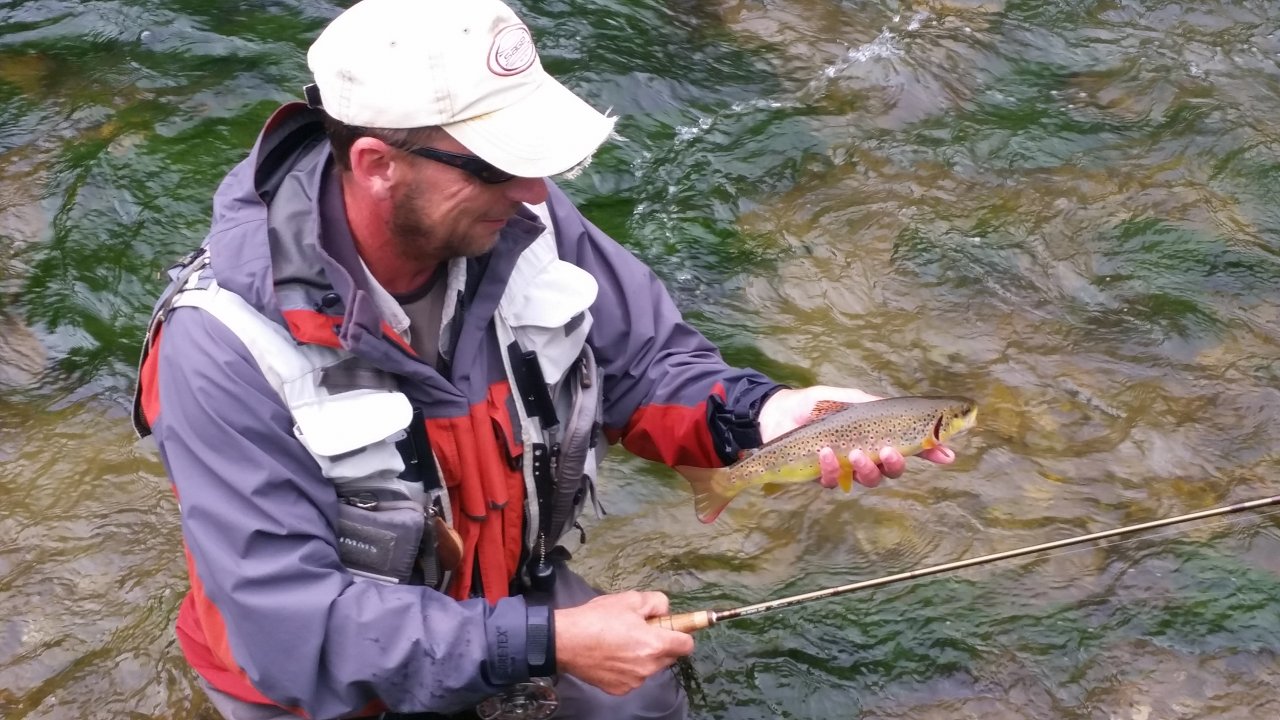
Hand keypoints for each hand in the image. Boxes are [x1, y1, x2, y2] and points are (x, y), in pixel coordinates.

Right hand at [554, 591, 693, 694]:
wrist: (564, 641)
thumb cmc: (597, 618)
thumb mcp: (630, 599)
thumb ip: (656, 602)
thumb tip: (665, 611)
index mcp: (655, 644)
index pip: (687, 645)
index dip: (683, 633)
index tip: (674, 627)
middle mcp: (648, 667)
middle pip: (669, 657)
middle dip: (661, 643)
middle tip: (641, 629)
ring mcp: (634, 681)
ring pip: (651, 667)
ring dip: (644, 656)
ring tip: (621, 641)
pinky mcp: (619, 689)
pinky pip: (634, 677)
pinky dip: (628, 667)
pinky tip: (611, 655)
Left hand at [757, 385, 954, 488]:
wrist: (780, 412)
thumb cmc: (818, 404)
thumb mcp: (852, 399)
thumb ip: (878, 406)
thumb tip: (913, 411)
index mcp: (878, 436)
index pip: (910, 448)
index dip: (931, 452)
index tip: (947, 455)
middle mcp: (867, 456)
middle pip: (892, 471)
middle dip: (894, 464)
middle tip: (886, 452)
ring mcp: (845, 469)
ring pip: (867, 479)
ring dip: (865, 468)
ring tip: (853, 453)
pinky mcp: (822, 476)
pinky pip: (834, 480)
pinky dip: (830, 467)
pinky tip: (824, 452)